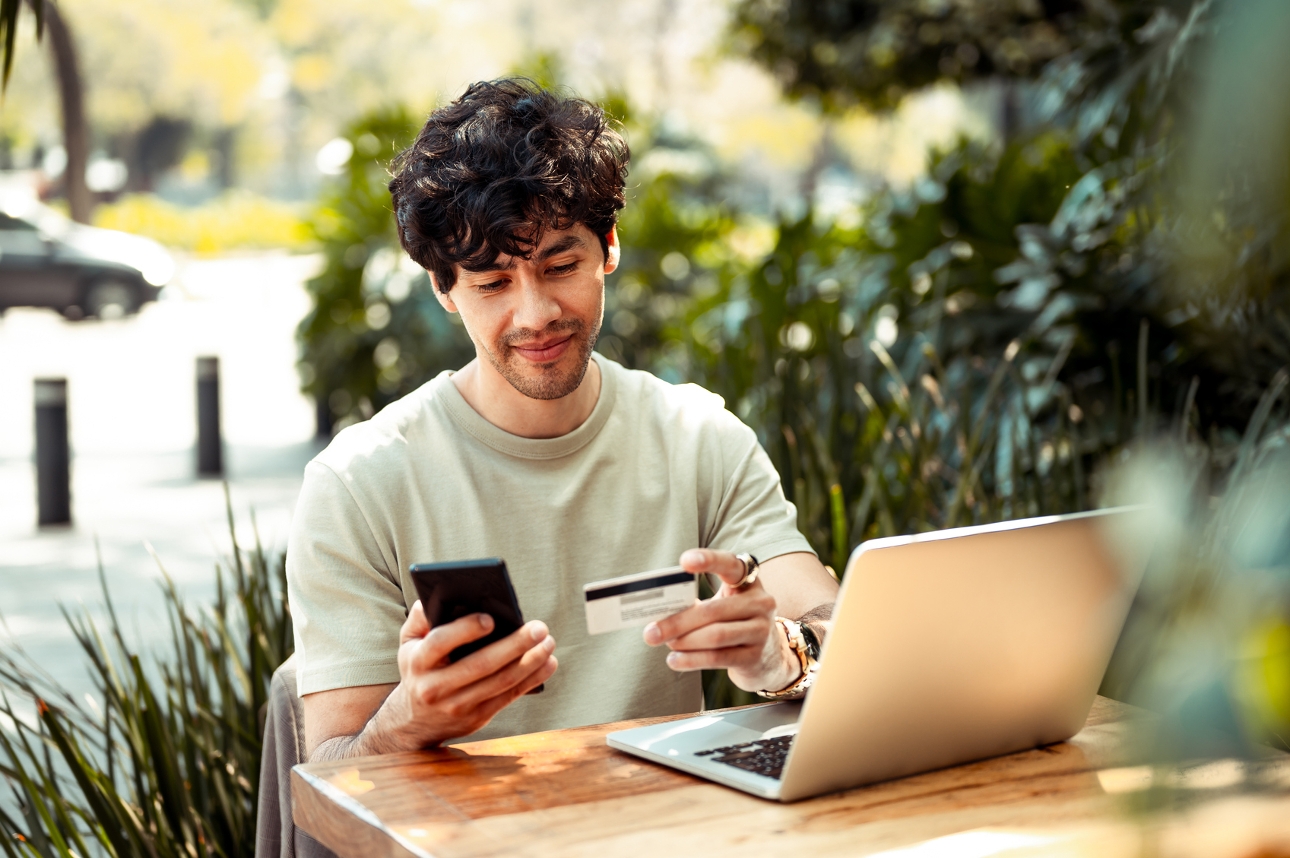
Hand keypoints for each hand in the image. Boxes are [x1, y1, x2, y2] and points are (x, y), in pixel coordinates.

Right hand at [384, 601, 557, 746]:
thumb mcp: (408, 643)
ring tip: (548, 643)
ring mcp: (457, 706)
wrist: (415, 722)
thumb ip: (419, 618)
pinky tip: (548, 663)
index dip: (465, 630)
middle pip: (480, 665)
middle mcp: (435, 687)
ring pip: (500, 683)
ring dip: (530, 663)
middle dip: (514, 645)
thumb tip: (439, 595)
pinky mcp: (477, 718)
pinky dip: (531, 680)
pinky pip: (508, 697)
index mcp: (418, 662)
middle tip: (539, 628)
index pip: (440, 642)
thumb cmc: (418, 669)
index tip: (491, 618)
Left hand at [642, 548, 798, 693]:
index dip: (709, 560)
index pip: (731, 564)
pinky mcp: (755, 657)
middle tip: (651, 632)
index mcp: (749, 581)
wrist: (769, 657)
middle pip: (713, 610)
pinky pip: (718, 658)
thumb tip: (659, 615)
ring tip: (664, 644)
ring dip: (684, 641)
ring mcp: (761, 630)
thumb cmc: (734, 623)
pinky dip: (692, 660)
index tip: (684, 561)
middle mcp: (761, 602)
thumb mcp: (723, 605)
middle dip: (678, 621)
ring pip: (715, 635)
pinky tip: (674, 661)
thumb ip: (698, 604)